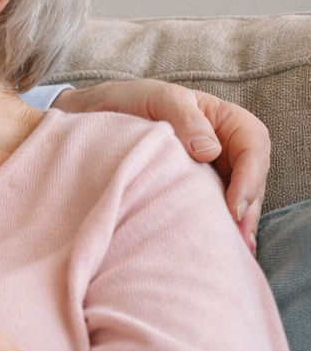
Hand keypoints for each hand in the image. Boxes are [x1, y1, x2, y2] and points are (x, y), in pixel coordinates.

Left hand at [52, 80, 268, 251]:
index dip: (250, 176)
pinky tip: (214, 246)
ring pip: (236, 198)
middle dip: (248, 210)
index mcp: (225, 121)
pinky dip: (216, 226)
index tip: (234, 205)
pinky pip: (210, 207)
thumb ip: (184, 117)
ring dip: (237, 225)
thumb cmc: (132, 100)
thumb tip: (210, 150)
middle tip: (238, 241)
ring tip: (234, 252)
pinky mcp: (192, 189)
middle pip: (250, 179)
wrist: (98, 114)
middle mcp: (225, 148)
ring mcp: (211, 171)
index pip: (252, 146)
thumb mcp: (159, 98)